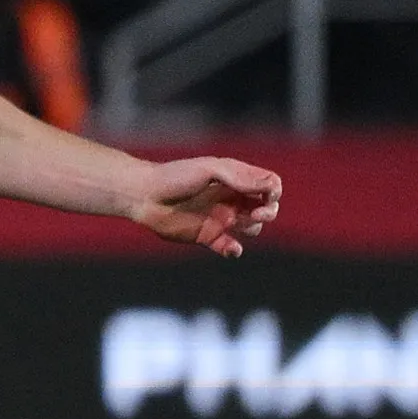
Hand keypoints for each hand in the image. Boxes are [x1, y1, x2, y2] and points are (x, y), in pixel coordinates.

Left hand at [132, 157, 282, 258]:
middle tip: (257, 213)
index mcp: (234, 180)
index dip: (273, 191)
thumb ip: (239, 176)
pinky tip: (231, 248)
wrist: (144, 195)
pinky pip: (229, 247)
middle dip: (269, 211)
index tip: (268, 195)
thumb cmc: (175, 176)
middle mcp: (230, 199)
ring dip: (253, 228)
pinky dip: (234, 249)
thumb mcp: (210, 169)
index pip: (268, 185)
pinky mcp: (207, 236)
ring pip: (252, 228)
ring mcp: (220, 218)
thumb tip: (271, 185)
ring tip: (238, 222)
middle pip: (265, 208)